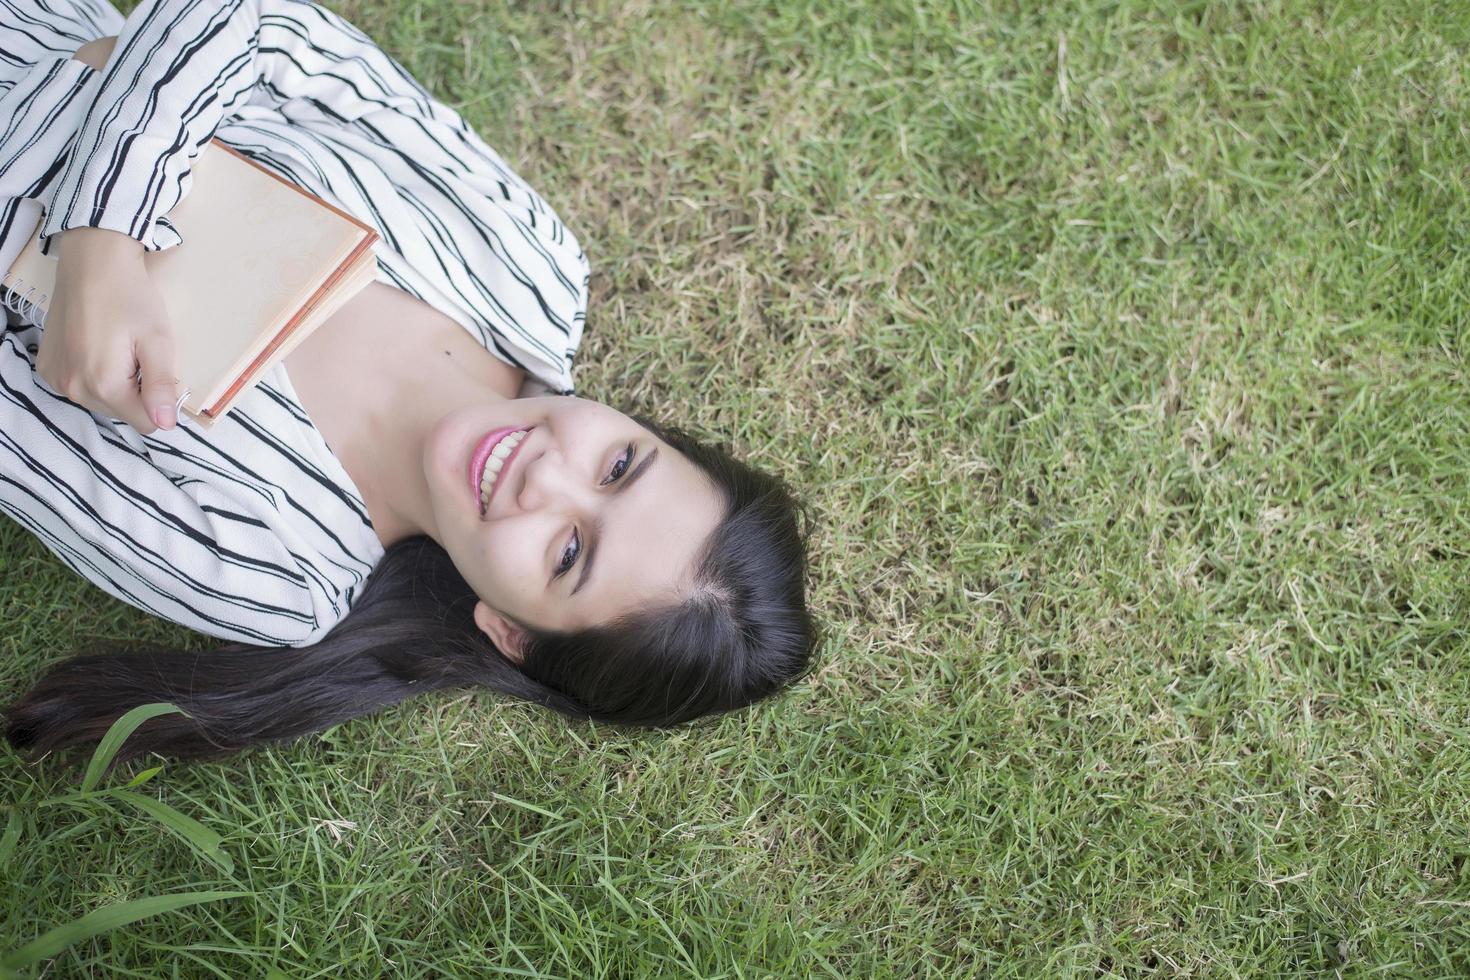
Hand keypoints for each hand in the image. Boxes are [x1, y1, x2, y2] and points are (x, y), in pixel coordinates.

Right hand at [36, 227, 181, 434]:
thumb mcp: (158, 340)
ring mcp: (55, 378)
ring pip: (101, 402)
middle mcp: (73, 388)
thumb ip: (161, 386)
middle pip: (122, 413)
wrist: (92, 261)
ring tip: (118, 348)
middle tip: (138, 353)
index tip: (160, 371)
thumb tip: (166, 424)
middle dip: (137, 391)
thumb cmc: (130, 296)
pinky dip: (93, 374)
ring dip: (116, 384)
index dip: (161, 402)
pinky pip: (80, 386)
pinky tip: (97, 346)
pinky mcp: (47, 366)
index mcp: (104, 385)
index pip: (146, 423)